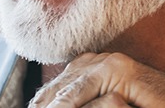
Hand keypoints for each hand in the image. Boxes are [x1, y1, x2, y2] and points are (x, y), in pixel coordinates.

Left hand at [29, 52, 164, 107]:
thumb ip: (90, 106)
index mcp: (92, 68)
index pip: (56, 89)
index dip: (42, 104)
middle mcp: (98, 61)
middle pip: (57, 86)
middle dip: (42, 104)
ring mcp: (111, 62)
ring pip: (68, 87)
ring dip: (50, 105)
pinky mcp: (123, 69)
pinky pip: (85, 87)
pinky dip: (67, 102)